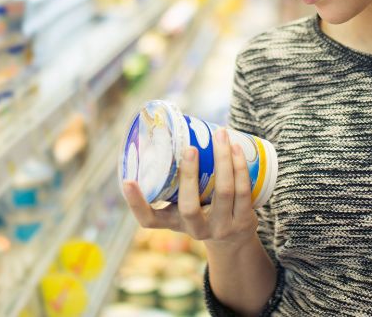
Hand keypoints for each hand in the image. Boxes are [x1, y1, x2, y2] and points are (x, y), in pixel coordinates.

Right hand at [123, 127, 257, 247]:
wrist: (235, 240)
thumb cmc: (202, 211)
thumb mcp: (183, 204)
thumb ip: (173, 180)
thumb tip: (168, 132)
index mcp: (174, 223)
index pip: (148, 220)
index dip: (136, 203)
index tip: (127, 181)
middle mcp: (195, 230)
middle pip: (189, 206)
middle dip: (189, 175)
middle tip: (189, 147)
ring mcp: (221, 228)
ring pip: (223, 192)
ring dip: (223, 160)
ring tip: (220, 135)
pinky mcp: (243, 222)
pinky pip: (243, 191)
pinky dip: (240, 167)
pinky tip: (237, 149)